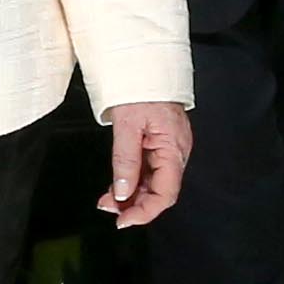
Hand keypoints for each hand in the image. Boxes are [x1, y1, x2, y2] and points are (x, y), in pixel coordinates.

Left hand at [99, 100, 190, 227]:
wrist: (144, 63)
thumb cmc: (140, 88)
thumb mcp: (127, 125)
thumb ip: (125, 160)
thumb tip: (122, 192)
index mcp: (174, 148)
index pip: (166, 193)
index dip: (146, 212)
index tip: (123, 219)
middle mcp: (176, 152)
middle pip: (159, 191)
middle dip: (134, 205)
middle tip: (107, 208)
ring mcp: (168, 148)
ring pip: (152, 183)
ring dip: (131, 195)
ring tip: (107, 200)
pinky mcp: (159, 144)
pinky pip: (148, 170)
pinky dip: (132, 181)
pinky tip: (116, 186)